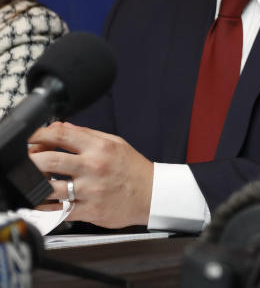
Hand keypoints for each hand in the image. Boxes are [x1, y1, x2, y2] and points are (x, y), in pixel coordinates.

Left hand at [28, 121, 153, 228]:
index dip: (40, 136)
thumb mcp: (115, 143)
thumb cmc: (134, 169)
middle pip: (48, 161)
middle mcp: (94, 167)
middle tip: (28, 162)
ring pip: (49, 188)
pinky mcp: (90, 211)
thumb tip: (61, 127)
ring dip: (35, 185)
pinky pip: (59, 210)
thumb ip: (86, 134)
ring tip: (34, 182)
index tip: (33, 139)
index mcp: (100, 148)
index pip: (61, 136)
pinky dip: (47, 207)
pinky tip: (45, 202)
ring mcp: (91, 190)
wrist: (154, 194)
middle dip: (31, 160)